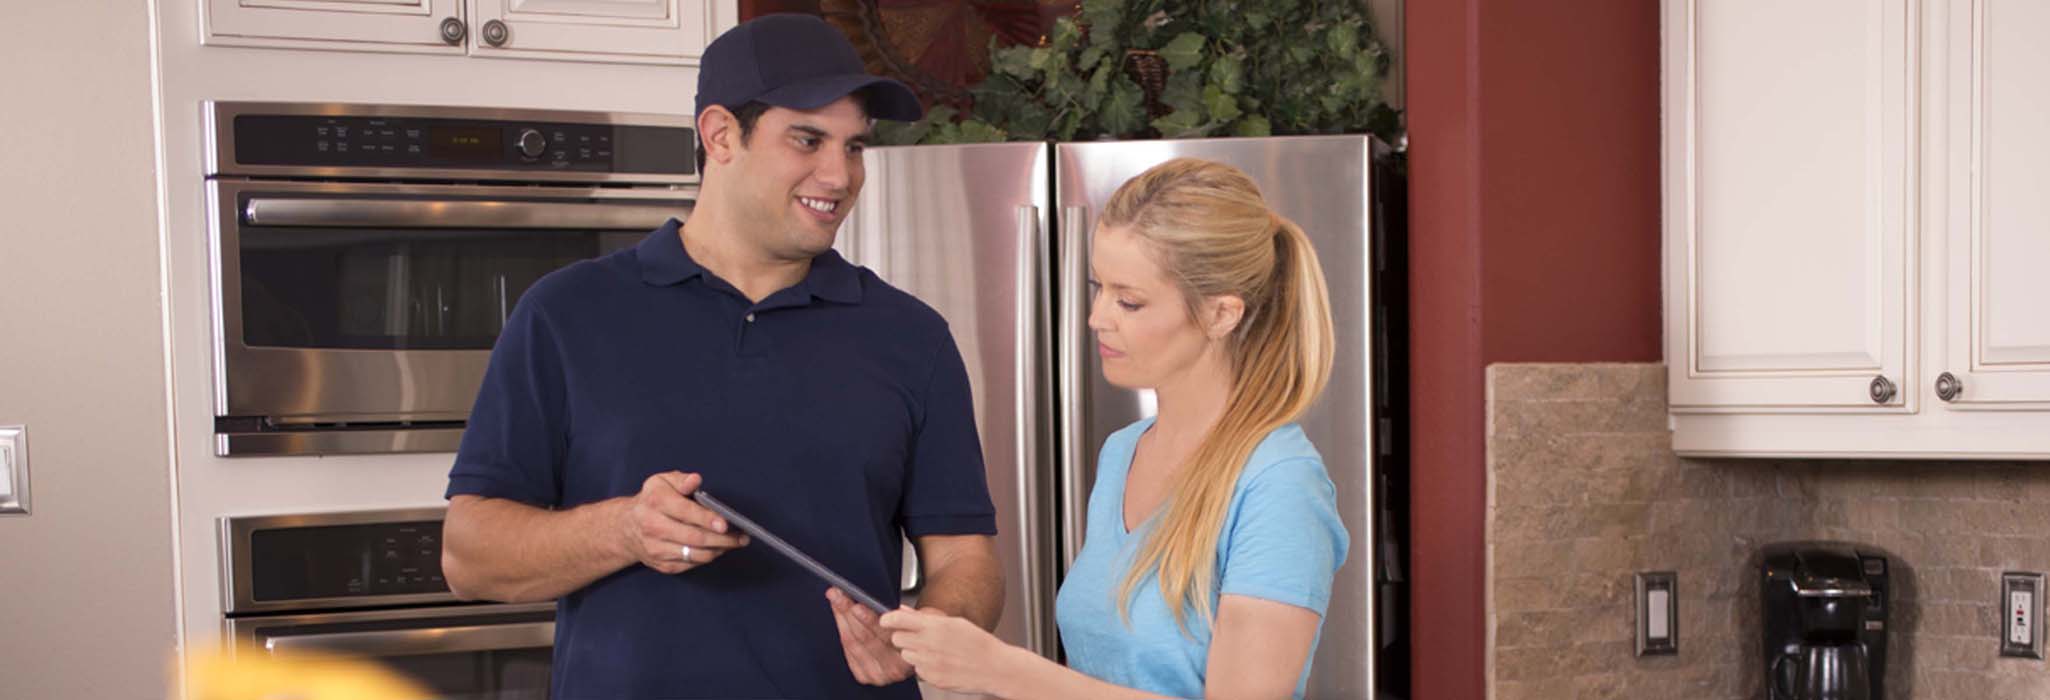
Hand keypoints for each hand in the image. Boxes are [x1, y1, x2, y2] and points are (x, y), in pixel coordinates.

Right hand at [619, 472, 747, 573]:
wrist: (626, 527)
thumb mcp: (662, 481)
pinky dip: (707, 557)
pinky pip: (691, 564)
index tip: (725, 524)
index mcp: (655, 502)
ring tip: (734, 543)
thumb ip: (682, 480)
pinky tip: (717, 548)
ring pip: (695, 554)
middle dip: (722, 539)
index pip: (685, 512)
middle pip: (694, 537)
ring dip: (719, 550)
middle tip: (741, 537)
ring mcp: (657, 548)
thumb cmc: (652, 500)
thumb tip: (696, 480)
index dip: (707, 519)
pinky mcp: (662, 564)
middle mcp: (653, 527)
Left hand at [827, 587, 913, 685]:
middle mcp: (893, 668)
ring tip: (836, 600)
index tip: (857, 606)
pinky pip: (848, 650)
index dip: (869, 619)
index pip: (886, 634)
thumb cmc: (916, 638)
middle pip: (865, 636)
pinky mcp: (865, 676)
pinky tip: (841, 616)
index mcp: (908, 655)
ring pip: (853, 642)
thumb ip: (910, 617)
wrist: (922, 660)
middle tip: (838, 595)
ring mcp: (878, 674)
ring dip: (842, 618)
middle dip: (848, 612)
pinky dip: (842, 630)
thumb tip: (892, 606)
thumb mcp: (922, 625)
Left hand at [879, 605, 1020, 695]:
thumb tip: (903, 610)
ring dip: (914, 652)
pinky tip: (941, 663)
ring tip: (934, 651)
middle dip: (903, 637)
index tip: (885, 620)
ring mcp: (929, 663)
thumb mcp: (955, 623)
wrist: (995, 668)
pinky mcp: (932, 678)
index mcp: (935, 627)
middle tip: (918, 637)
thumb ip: (926, 617)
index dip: (888, 619)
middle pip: (897, 639)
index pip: (898, 619)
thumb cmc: (978, 644)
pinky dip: (925, 667)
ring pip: (906, 655)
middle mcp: (929, 645)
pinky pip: (918, 670)